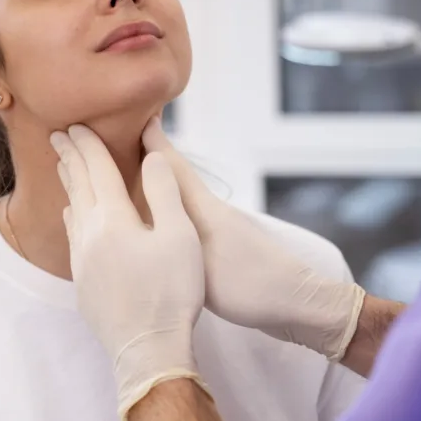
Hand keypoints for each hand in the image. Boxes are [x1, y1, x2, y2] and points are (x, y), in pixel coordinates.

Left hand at [51, 124, 208, 420]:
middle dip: (70, 158)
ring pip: (72, 212)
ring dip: (69, 185)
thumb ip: (164, 191)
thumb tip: (151, 156)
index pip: (97, 170)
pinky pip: (73, 238)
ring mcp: (82, 262)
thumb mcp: (180, 235)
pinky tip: (75, 218)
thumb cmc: (172, 292)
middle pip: (77, 187)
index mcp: (113, 219)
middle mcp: (89, 236)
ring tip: (65, 169)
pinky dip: (73, 216)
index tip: (76, 124)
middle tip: (58, 136)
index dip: (89, 144)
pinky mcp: (84, 284)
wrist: (147, 350)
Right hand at [141, 118, 364, 360]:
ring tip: (133, 176)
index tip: (136, 115)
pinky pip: (187, 219)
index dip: (154, 142)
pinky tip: (162, 222)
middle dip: (151, 159)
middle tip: (125, 139)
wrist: (296, 305)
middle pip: (175, 178)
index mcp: (204, 209)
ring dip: (160, 184)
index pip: (173, 167)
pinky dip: (170, 210)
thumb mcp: (204, 254)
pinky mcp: (223, 248)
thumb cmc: (248, 284)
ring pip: (180, 198)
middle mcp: (211, 212)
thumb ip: (176, 222)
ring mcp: (219, 230)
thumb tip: (151, 189)